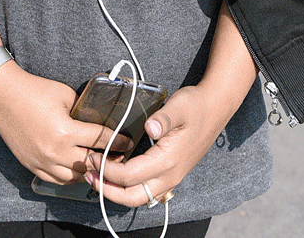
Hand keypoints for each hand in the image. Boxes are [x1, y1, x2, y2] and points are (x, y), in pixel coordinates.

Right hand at [0, 65, 130, 184]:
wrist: (4, 95)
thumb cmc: (34, 90)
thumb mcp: (65, 94)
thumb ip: (82, 110)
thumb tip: (95, 119)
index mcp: (65, 131)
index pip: (100, 140)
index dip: (117, 141)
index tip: (128, 142)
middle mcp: (55, 151)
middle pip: (90, 162)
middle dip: (107, 159)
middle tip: (119, 156)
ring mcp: (42, 162)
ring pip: (74, 177)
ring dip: (89, 171)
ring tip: (101, 165)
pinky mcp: (32, 166)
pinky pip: (56, 179)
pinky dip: (70, 176)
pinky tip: (78, 169)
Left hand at [83, 82, 236, 208]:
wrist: (215, 108)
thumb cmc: (195, 105)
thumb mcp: (179, 106)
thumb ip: (164, 118)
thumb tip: (151, 127)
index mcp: (169, 160)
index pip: (131, 176)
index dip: (108, 170)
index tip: (93, 158)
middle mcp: (170, 175)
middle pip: (133, 197)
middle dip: (107, 190)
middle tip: (88, 176)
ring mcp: (172, 177)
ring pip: (140, 197)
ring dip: (116, 192)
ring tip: (97, 178)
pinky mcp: (171, 174)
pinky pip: (146, 191)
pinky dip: (128, 188)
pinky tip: (117, 174)